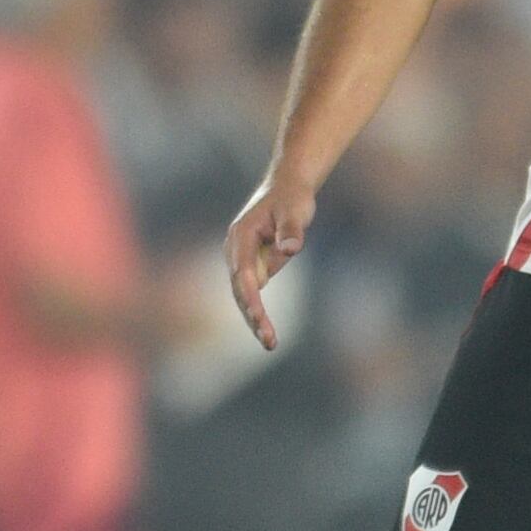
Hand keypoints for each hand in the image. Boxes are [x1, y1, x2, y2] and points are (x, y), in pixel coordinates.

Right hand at [224, 172, 318, 351]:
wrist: (287, 187)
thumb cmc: (291, 198)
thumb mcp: (295, 211)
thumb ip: (292, 230)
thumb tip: (290, 249)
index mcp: (240, 237)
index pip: (243, 274)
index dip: (250, 298)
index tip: (260, 318)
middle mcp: (235, 251)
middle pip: (240, 289)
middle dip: (252, 316)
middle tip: (269, 341)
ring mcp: (241, 259)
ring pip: (244, 295)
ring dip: (255, 318)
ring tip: (270, 343)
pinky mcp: (252, 266)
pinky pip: (252, 292)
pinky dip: (258, 312)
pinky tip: (267, 332)